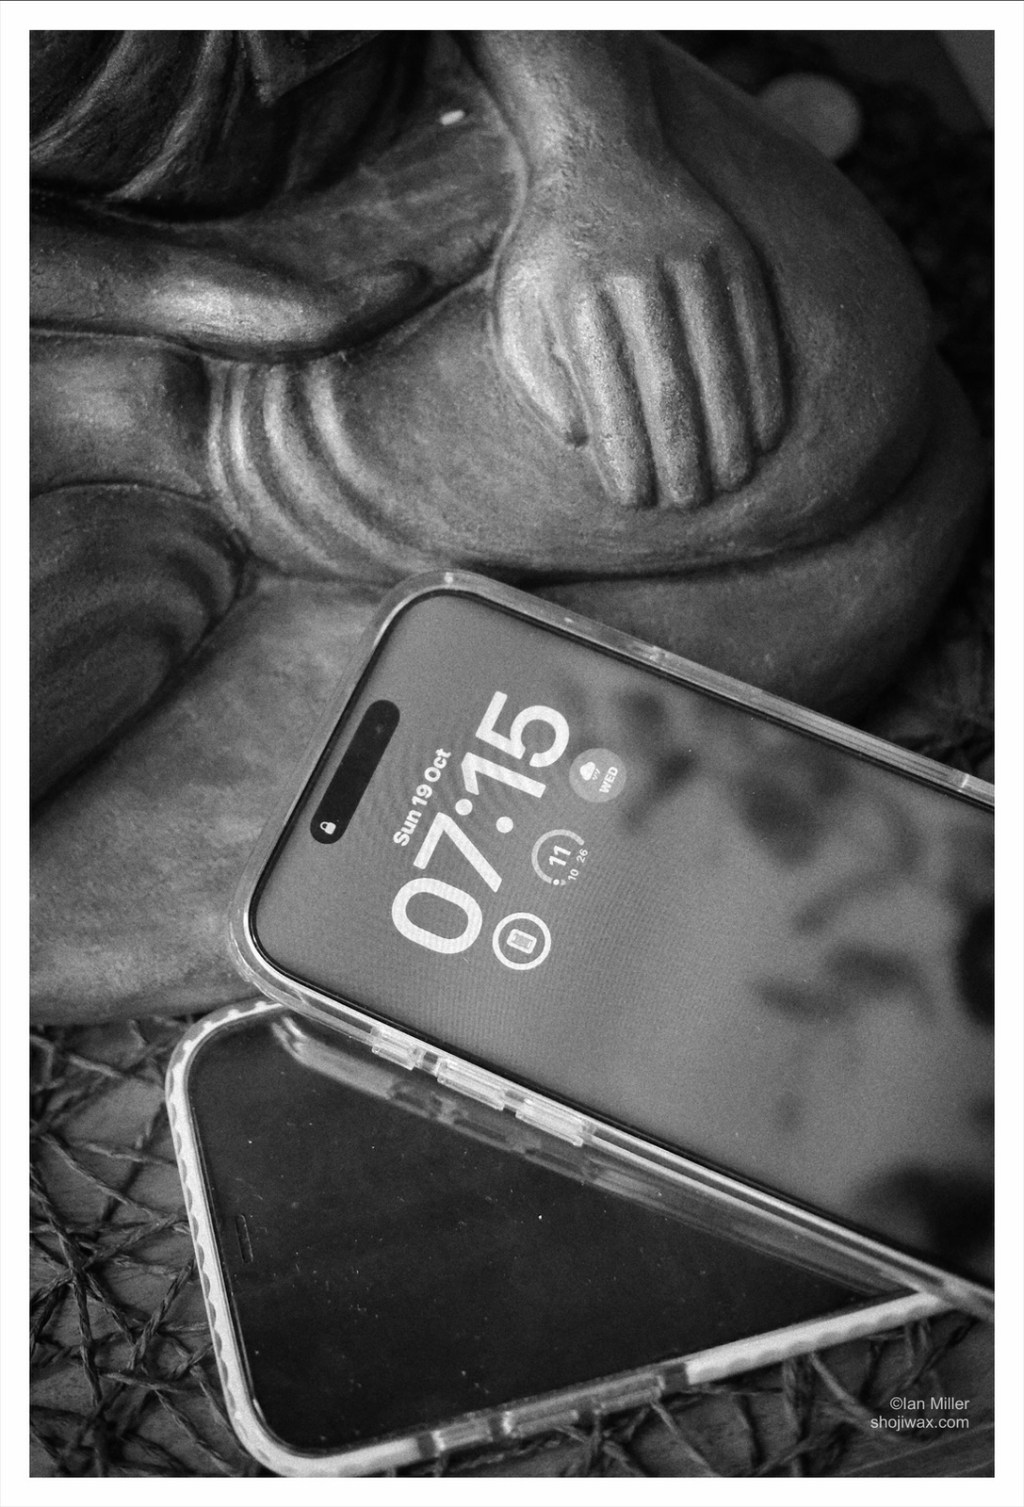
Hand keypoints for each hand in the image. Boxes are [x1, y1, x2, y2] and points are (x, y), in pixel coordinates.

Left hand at [490, 153, 786, 508]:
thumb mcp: (516, 312)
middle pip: (670, 390)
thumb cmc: (551, 255)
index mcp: (579, 305)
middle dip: (684, 457)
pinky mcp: (731, 253)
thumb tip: (582, 439)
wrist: (599, 150)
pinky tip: (767, 429)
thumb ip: (539, 380)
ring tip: (732, 479)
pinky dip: (764, 384)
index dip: (627, 458)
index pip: (609, 402)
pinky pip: (754, 330)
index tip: (636, 501)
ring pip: (720, 365)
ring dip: (732, 432)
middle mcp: (638, 283)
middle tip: (690, 502)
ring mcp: (692, 264)